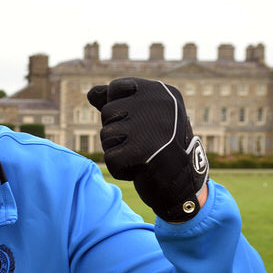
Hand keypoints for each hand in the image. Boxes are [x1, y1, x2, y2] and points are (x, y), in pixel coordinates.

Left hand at [87, 78, 208, 222]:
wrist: (182, 184)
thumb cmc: (159, 147)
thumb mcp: (143, 118)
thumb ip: (118, 103)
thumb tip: (90, 93)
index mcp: (161, 91)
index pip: (116, 87)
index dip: (117, 109)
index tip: (138, 121)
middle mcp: (158, 104)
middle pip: (107, 113)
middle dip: (117, 133)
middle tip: (144, 143)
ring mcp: (150, 127)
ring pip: (106, 135)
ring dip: (118, 150)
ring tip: (143, 155)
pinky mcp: (141, 151)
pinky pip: (110, 158)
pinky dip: (121, 169)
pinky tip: (141, 169)